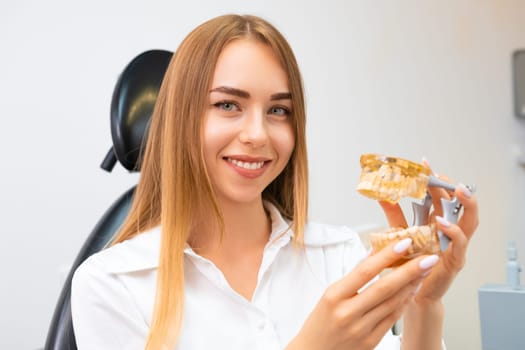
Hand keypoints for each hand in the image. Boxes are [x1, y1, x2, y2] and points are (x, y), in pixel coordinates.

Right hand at [287, 239, 439, 349]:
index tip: (403, 244)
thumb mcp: (329, 295)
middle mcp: (347, 313)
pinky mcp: (370, 342)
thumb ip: (352, 277)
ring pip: (392, 303)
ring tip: (424, 271)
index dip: (386, 256)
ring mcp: (360, 329)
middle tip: (427, 258)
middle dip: (409, 271)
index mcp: (334, 296)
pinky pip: (392, 319)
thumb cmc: (319, 323)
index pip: (365, 271)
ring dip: (411, 285)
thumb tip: (373, 254)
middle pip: (384, 287)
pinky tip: (412, 291)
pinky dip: (403, 303)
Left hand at [379, 174, 478, 302]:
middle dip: (453, 187)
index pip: (439, 195)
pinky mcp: (454, 261)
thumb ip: (394, 214)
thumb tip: (382, 194)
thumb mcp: (399, 233)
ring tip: (456, 191)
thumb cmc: (408, 264)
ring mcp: (454, 246)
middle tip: (441, 176)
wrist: (408, 293)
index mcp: (436, 221)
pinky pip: (460, 245)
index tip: (423, 163)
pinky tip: (442, 224)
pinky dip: (453, 232)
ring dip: (466, 205)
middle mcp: (448, 231)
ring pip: (470, 222)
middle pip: (459, 204)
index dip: (434, 178)